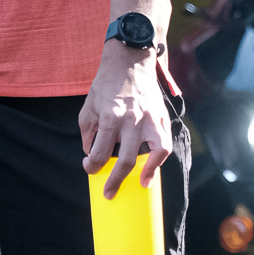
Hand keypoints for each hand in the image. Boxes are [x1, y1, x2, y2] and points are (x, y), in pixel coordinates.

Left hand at [79, 45, 170, 197]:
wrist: (130, 61)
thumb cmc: (106, 84)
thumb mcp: (89, 106)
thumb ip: (88, 132)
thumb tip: (92, 153)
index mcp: (110, 118)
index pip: (98, 153)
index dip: (91, 165)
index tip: (89, 166)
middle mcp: (131, 121)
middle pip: (124, 161)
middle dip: (114, 181)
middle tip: (109, 193)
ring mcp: (149, 120)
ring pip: (151, 155)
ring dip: (144, 173)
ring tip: (139, 184)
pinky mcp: (161, 118)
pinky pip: (164, 145)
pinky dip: (159, 160)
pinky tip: (152, 168)